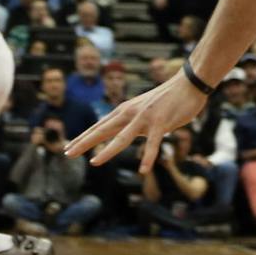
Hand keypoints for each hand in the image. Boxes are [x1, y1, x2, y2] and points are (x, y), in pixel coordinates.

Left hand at [65, 71, 210, 179]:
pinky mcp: (161, 123)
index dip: (83, 138)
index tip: (68, 147)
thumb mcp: (144, 111)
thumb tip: (125, 134)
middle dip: (84, 142)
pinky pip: (153, 143)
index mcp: (125, 111)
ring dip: (107, 151)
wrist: (188, 84)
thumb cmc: (167, 99)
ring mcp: (144, 118)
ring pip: (122, 137)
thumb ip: (133, 123)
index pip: (99, 127)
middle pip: (102, 130)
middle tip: (66, 153)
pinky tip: (143, 170)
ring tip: (94, 162)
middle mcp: (130, 114)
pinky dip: (147, 157)